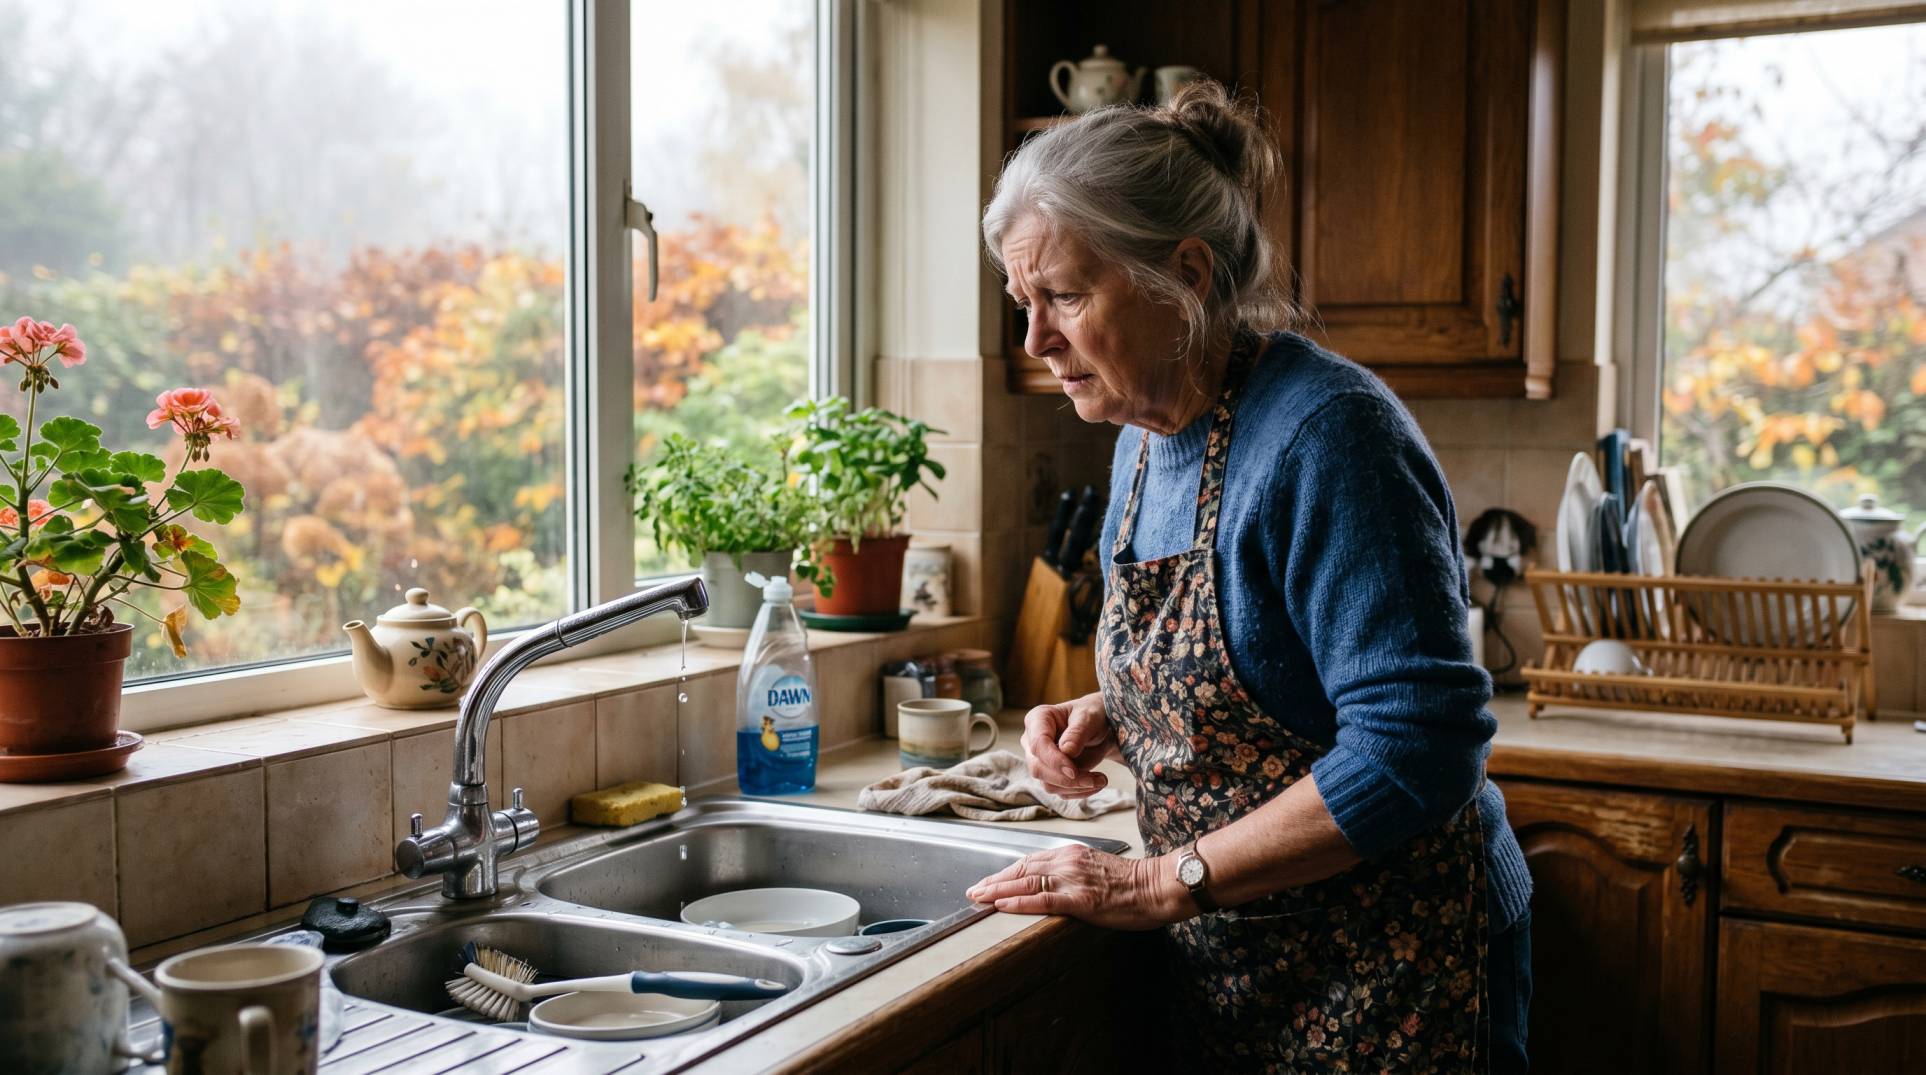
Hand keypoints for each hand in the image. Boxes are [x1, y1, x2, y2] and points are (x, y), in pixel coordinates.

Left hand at [965, 845, 1190, 929]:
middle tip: (973, 890)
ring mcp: (1072, 879)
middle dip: (994, 881)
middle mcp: (1067, 862)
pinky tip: (1001, 904)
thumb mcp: (1097, 868)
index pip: (1030, 861)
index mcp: (1071, 853)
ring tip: (978, 898)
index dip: (1006, 873)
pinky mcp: (1080, 899)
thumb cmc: (1133, 882)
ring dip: (997, 891)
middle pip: (1022, 870)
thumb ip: (1074, 872)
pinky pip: (1042, 900)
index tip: (989, 881)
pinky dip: (1018, 902)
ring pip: (1026, 883)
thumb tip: (1054, 884)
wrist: (1157, 886)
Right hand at [1021, 692, 1115, 797]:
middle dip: (1067, 779)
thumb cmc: (1091, 715)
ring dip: (1077, 787)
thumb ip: (1077, 733)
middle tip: (1096, 779)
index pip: (1037, 745)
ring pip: (1048, 784)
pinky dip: (1080, 791)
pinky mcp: (1050, 776)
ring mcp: (1039, 761)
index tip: (1074, 771)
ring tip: (1101, 779)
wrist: (1100, 727)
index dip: (1054, 760)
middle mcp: (1032, 742)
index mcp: (1037, 720)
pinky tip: (1097, 783)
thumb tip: (1066, 751)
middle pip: (1038, 769)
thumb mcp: (1088, 717)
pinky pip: (1060, 791)